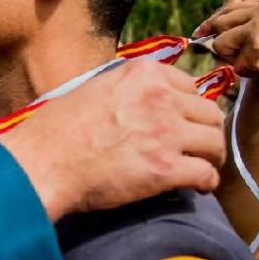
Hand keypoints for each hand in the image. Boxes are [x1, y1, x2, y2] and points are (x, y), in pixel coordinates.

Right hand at [0, 60, 225, 220]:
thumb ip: (127, 89)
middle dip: (206, 131)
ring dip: (211, 156)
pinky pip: (207, 173)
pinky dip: (207, 182)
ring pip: (215, 142)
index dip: (189, 107)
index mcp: (142, 74)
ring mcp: (166, 132)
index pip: (190, 85)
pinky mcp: (166, 168)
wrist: (43, 162)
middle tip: (199, 147)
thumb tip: (145, 102)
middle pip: (210, 113)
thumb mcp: (95, 88)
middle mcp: (160, 98)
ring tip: (202, 166)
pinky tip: (198, 186)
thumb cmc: (57, 129)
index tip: (184, 121)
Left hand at [194, 0, 258, 100]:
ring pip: (220, 43)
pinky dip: (247, 73)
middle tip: (238, 57)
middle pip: (219, 22)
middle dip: (222, 42)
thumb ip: (253, 22)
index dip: (216, 17)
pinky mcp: (257, 48)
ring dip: (234, 59)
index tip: (202, 31)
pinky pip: (234, 64)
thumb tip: (207, 30)